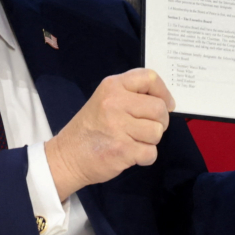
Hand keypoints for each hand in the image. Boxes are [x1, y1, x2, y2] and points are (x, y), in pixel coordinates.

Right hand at [44, 68, 175, 200]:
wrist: (68, 156)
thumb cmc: (90, 127)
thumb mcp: (105, 99)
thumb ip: (131, 95)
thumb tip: (165, 101)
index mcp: (112, 86)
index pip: (149, 77)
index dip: (163, 92)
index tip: (166, 104)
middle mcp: (115, 103)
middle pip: (159, 107)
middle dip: (160, 121)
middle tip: (146, 128)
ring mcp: (118, 126)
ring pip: (157, 132)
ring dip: (150, 140)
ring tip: (133, 140)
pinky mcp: (122, 149)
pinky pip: (151, 152)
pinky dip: (145, 157)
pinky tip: (130, 153)